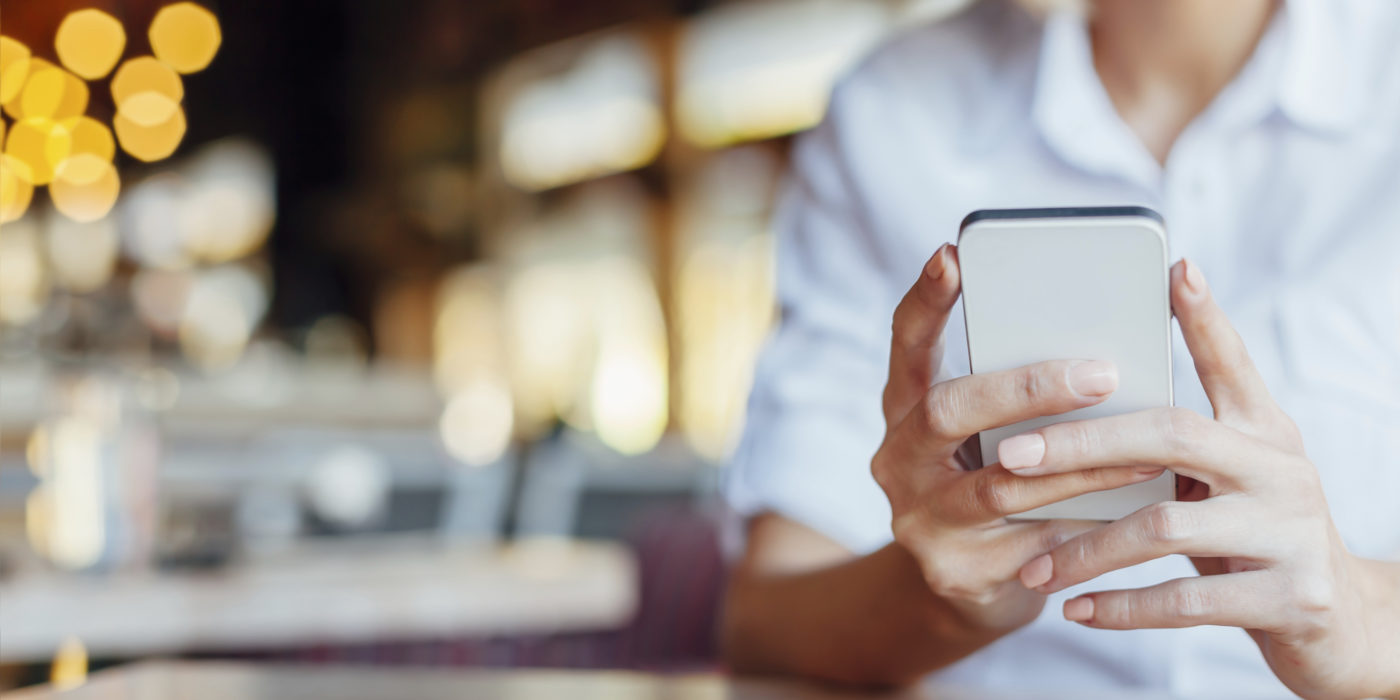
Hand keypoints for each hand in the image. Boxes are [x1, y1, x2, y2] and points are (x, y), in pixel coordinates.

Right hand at [872, 244, 1166, 632]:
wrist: (968, 584)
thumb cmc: (996, 479)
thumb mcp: (989, 432)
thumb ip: (1018, 393)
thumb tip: (1110, 341)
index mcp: (904, 407)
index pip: (906, 342)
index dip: (927, 300)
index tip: (953, 255)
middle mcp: (899, 458)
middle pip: (948, 411)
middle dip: (1027, 389)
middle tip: (1102, 374)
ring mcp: (921, 519)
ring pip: (1001, 485)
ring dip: (1079, 466)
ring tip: (1147, 452)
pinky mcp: (956, 572)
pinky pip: (1032, 544)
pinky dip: (1087, 527)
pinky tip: (1136, 516)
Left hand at [1007, 259, 1396, 698]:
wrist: (1341, 625)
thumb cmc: (1257, 535)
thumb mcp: (1235, 476)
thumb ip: (1186, 434)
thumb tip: (1104, 387)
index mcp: (1264, 433)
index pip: (1230, 364)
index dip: (1205, 318)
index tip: (1173, 270)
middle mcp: (1282, 471)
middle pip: (1170, 436)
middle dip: (1079, 444)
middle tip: (1008, 457)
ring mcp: (1290, 534)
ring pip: (1164, 526)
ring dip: (1085, 549)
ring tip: (1033, 570)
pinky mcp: (1289, 599)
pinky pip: (1186, 599)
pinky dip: (1122, 607)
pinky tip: (1075, 611)